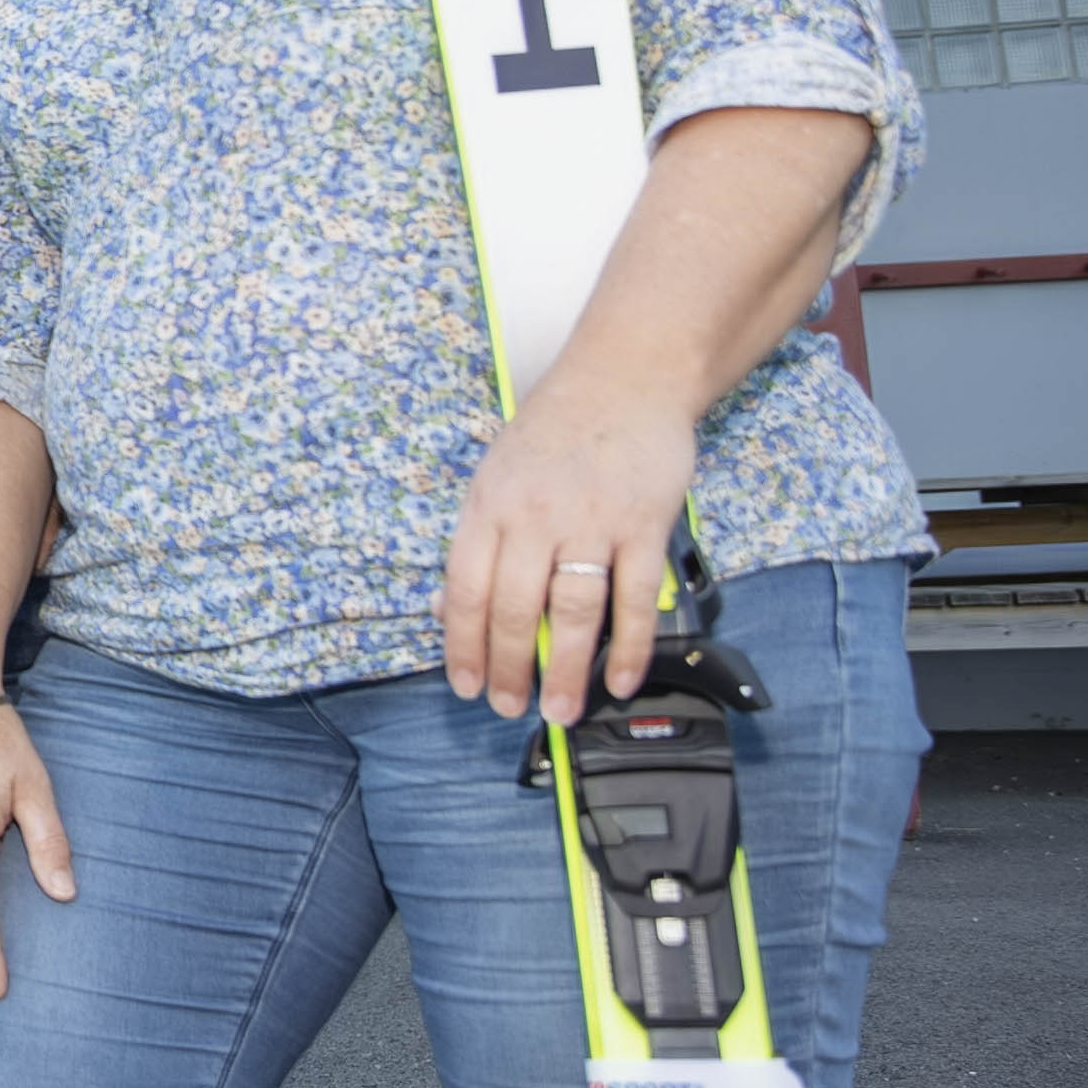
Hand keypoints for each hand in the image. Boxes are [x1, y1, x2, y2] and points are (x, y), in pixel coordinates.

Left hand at [439, 370, 697, 724]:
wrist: (624, 378)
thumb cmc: (556, 431)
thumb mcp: (495, 476)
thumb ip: (477, 541)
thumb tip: (445, 607)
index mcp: (488, 506)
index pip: (463, 590)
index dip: (461, 646)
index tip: (466, 686)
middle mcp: (534, 516)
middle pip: (513, 609)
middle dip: (508, 670)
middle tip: (510, 708)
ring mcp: (590, 520)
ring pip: (572, 611)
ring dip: (565, 671)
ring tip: (561, 710)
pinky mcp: (643, 524)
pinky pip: (635, 597)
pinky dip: (627, 646)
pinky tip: (618, 678)